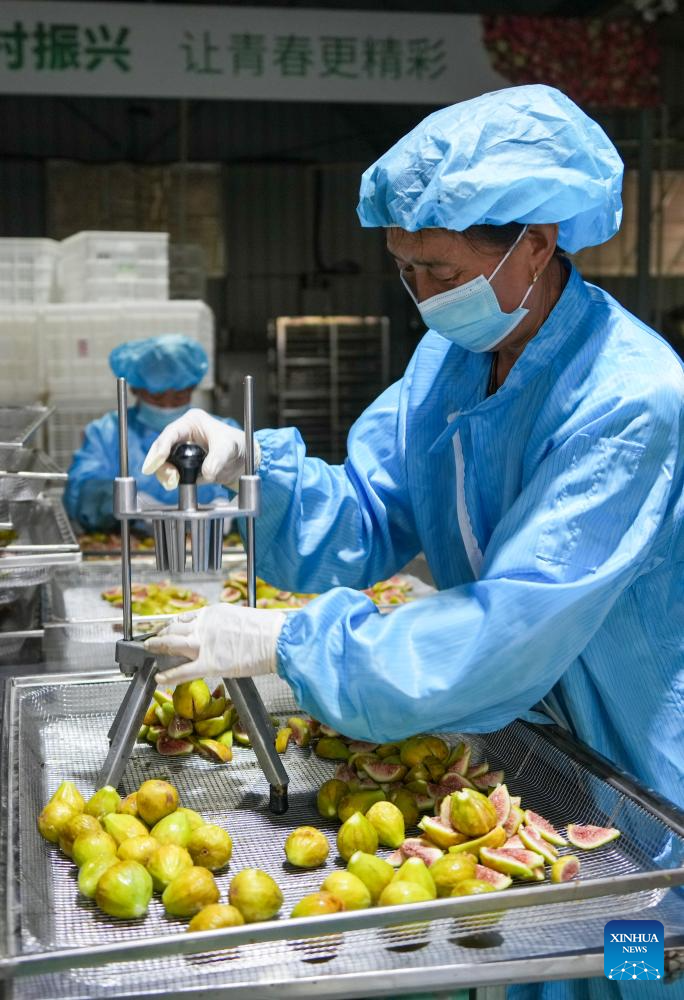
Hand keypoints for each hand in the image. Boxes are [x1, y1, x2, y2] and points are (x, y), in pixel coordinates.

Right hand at [141, 409, 259, 490]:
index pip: (171, 432)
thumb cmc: (237, 446)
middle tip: (168, 477)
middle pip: (161, 447)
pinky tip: (175, 483)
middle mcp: (183, 433)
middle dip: (159, 463)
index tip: (156, 462)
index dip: (161, 447)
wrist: (243, 461)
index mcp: (192, 422)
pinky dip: (171, 479)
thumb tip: (206, 473)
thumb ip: (217, 459)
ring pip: (163, 461)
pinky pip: (171, 471)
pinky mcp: (182, 463)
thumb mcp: (229, 449)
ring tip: (173, 482)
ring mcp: (181, 449)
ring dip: (165, 473)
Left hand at [145, 604, 286, 684]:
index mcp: (213, 613)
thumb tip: (221, 633)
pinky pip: (183, 671)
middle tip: (155, 637)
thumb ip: (224, 625)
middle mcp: (204, 625)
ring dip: (158, 646)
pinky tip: (160, 678)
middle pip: (175, 627)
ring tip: (150, 649)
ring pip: (172, 644)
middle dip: (162, 632)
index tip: (170, 627)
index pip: (187, 617)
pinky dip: (169, 675)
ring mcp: (204, 645)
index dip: (175, 624)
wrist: (278, 640)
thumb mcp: (241, 617)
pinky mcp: (209, 664)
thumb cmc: (268, 629)